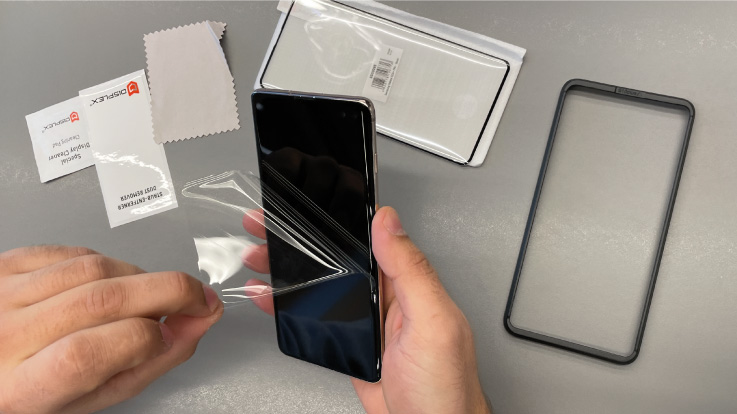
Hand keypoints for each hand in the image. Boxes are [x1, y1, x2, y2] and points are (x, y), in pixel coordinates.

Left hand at [0, 246, 222, 413]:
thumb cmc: (31, 389)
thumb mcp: (93, 396)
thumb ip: (149, 363)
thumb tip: (196, 322)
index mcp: (21, 390)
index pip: (85, 355)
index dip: (144, 339)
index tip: (174, 333)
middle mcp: (5, 338)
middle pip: (100, 300)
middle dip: (169, 292)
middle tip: (198, 298)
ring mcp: (2, 296)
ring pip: (94, 268)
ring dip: (141, 278)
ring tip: (147, 297)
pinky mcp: (6, 263)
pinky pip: (73, 250)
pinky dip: (108, 262)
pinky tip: (110, 283)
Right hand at [241, 207, 490, 413]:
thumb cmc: (446, 386)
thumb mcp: (432, 321)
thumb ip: (411, 271)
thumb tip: (389, 221)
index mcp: (408, 284)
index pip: (368, 239)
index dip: (336, 219)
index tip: (307, 202)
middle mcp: (387, 298)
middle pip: (338, 260)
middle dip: (301, 242)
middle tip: (266, 227)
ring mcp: (367, 322)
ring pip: (323, 287)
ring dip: (290, 272)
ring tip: (259, 257)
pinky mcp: (352, 346)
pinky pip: (317, 319)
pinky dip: (290, 308)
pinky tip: (273, 298)